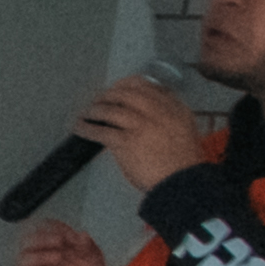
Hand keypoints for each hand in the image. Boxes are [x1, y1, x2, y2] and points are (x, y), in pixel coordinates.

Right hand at [10, 215, 115, 265]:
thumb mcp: (94, 260)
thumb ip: (88, 246)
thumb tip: (81, 234)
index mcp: (51, 246)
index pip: (42, 229)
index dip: (50, 227)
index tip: (65, 231)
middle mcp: (39, 256)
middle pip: (27, 240)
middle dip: (42, 238)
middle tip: (59, 241)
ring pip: (22, 258)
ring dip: (38, 255)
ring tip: (58, 258)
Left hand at [81, 72, 204, 192]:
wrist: (183, 181)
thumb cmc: (182, 163)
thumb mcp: (184, 131)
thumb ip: (166, 118)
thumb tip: (142, 113)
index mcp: (175, 108)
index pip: (149, 86)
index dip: (129, 84)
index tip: (118, 87)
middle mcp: (159, 112)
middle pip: (127, 94)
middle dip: (109, 95)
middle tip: (99, 100)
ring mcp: (142, 125)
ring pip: (112, 110)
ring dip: (95, 110)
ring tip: (86, 113)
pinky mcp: (127, 141)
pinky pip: (102, 131)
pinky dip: (87, 128)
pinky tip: (80, 128)